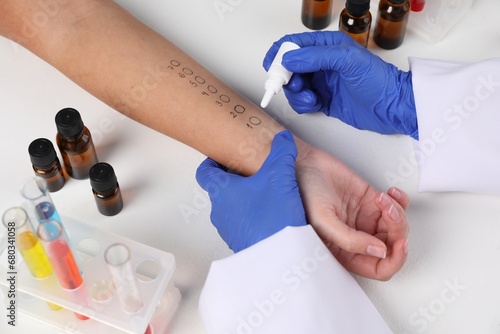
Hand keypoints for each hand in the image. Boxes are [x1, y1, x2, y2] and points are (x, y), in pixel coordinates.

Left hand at [196, 130, 305, 251]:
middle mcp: (220, 211)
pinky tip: (273, 216)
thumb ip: (281, 152)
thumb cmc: (271, 217)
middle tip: (250, 174)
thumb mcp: (279, 176)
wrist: (278, 258)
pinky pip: (243, 226)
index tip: (221, 158)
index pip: (205, 173)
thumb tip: (282, 139)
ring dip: (245, 201)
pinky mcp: (242, 244)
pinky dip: (253, 218)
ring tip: (266, 196)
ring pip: (232, 209)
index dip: (212, 163)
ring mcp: (229, 230)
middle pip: (220, 190)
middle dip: (235, 181)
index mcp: (221, 191)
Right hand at [263, 31, 417, 138]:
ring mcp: (321, 82)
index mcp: (326, 46)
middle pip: (288, 68)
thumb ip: (317, 57)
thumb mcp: (348, 61)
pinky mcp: (322, 100)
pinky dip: (303, 105)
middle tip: (295, 86)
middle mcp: (321, 63)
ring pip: (293, 87)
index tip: (273, 67)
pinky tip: (316, 104)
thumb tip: (290, 58)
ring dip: (296, 94)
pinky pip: (301, 101)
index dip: (279, 54)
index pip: (293, 44)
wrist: (392, 107)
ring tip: (311, 98)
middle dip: (286, 78)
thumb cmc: (379, 81)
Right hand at [294, 140, 409, 279]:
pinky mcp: (372, 202)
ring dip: (397, 212)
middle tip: (389, 213)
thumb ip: (351, 241)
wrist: (305, 165)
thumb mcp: (323, 221)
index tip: (399, 244)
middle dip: (397, 230)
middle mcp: (358, 238)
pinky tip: (390, 193)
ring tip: (382, 198)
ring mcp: (367, 220)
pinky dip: (400, 201)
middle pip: (393, 246)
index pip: (378, 268)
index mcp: (345, 252)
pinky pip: (397, 207)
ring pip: (397, 226)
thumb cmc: (305, 193)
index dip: (394, 260)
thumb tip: (381, 252)